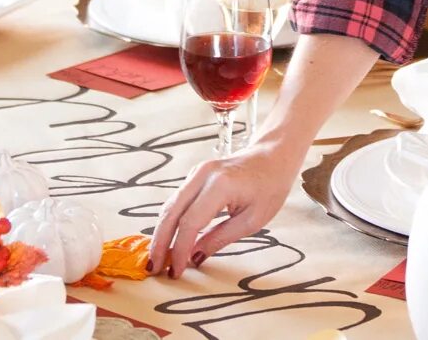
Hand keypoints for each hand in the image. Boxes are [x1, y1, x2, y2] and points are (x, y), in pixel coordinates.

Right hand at [147, 138, 302, 278]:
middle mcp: (202, 174)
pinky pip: (178, 200)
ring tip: (158, 259)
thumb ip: (221, 238)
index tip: (175, 272)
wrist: (273, 156)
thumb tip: (194, 257)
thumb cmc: (270, 187)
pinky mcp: (196, 175)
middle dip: (160, 242)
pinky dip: (171, 221)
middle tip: (153, 269)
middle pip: (171, 211)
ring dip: (162, 232)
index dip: (179, 249)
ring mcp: (197, 171)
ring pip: (170, 205)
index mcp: (219, 185)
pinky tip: (169, 240)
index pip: (189, 222)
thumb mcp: (252, 220)